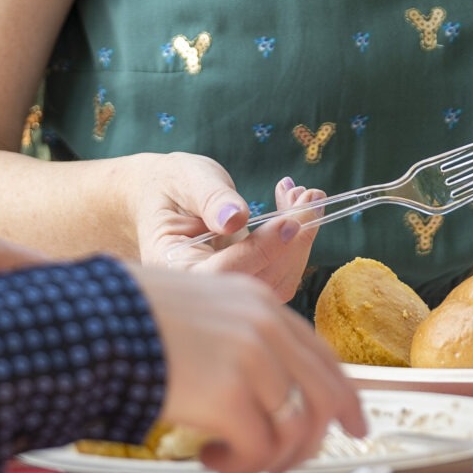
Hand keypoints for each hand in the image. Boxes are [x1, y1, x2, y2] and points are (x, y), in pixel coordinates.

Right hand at [130, 154, 323, 300]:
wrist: (162, 195)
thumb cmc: (170, 184)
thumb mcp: (188, 181)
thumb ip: (211, 198)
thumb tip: (235, 219)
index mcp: (173, 268)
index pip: (222, 272)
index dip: (261, 250)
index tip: (290, 221)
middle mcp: (200, 290)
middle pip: (256, 285)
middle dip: (292, 243)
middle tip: (311, 198)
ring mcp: (224, 292)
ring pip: (275, 285)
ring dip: (301, 241)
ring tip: (306, 197)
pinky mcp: (245, 282)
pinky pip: (278, 275)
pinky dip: (296, 242)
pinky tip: (296, 208)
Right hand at [131, 265, 366, 472]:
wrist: (96, 322)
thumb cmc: (137, 319)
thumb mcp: (204, 309)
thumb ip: (243, 336)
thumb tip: (275, 388)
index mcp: (261, 302)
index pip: (322, 355)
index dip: (344, 396)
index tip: (355, 426)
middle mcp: (266, 327)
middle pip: (322, 396)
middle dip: (314, 440)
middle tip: (287, 463)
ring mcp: (251, 360)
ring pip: (295, 430)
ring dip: (269, 457)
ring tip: (232, 459)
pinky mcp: (230, 396)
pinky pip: (259, 450)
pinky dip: (238, 464)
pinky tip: (209, 455)